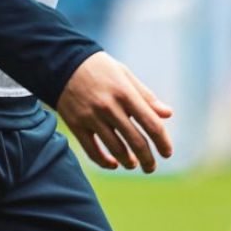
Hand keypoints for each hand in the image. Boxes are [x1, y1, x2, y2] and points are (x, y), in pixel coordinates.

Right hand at [55, 52, 173, 173]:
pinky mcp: (76, 125)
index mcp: (125, 92)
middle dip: (147, 159)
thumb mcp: (125, 75)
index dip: (163, 142)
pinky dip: (105, 162)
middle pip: (136, 142)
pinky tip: (113, 164)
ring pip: (116, 149)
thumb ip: (146, 96)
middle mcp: (109, 106)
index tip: (167, 153)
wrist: (62, 63)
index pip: (151, 124)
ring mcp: (91, 117)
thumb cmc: (100, 69)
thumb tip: (168, 114)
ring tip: (133, 164)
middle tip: (151, 167)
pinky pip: (92, 151)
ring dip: (128, 162)